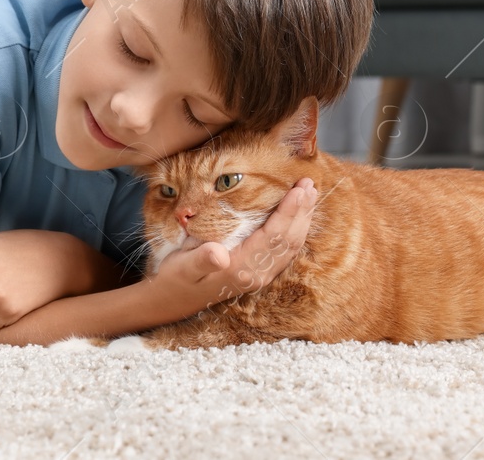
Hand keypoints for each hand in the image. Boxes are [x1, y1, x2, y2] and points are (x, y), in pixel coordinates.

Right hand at [150, 177, 317, 318]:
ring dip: (301, 220)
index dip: (289, 212)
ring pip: (289, 246)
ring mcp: (260, 275)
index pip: (274, 236)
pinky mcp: (258, 273)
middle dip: (302, 212)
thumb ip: (202, 260)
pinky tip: (297, 217)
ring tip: (309, 195)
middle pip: (288, 240)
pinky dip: (294, 231)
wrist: (173, 300)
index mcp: (241, 268)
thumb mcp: (184, 267)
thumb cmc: (177, 277)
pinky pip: (284, 251)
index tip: (300, 189)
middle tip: (310, 184)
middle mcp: (256, 274)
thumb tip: (218, 254)